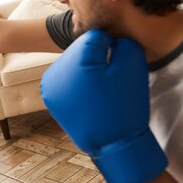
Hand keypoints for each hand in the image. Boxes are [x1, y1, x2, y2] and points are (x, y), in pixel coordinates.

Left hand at [40, 29, 166, 182]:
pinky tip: (90, 99)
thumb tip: (110, 40)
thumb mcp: (132, 67)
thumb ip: (122, 43)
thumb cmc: (125, 105)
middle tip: (110, 81)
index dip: (113, 49)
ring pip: (73, 65)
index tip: (119, 68)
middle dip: (97, 59)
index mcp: (75, 58)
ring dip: (87, 71)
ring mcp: (50, 85)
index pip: (96, 37)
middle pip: (81, 50)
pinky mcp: (50, 99)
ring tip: (100, 92)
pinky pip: (67, 82)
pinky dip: (78, 85)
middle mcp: (56, 69)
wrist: (114, 145)